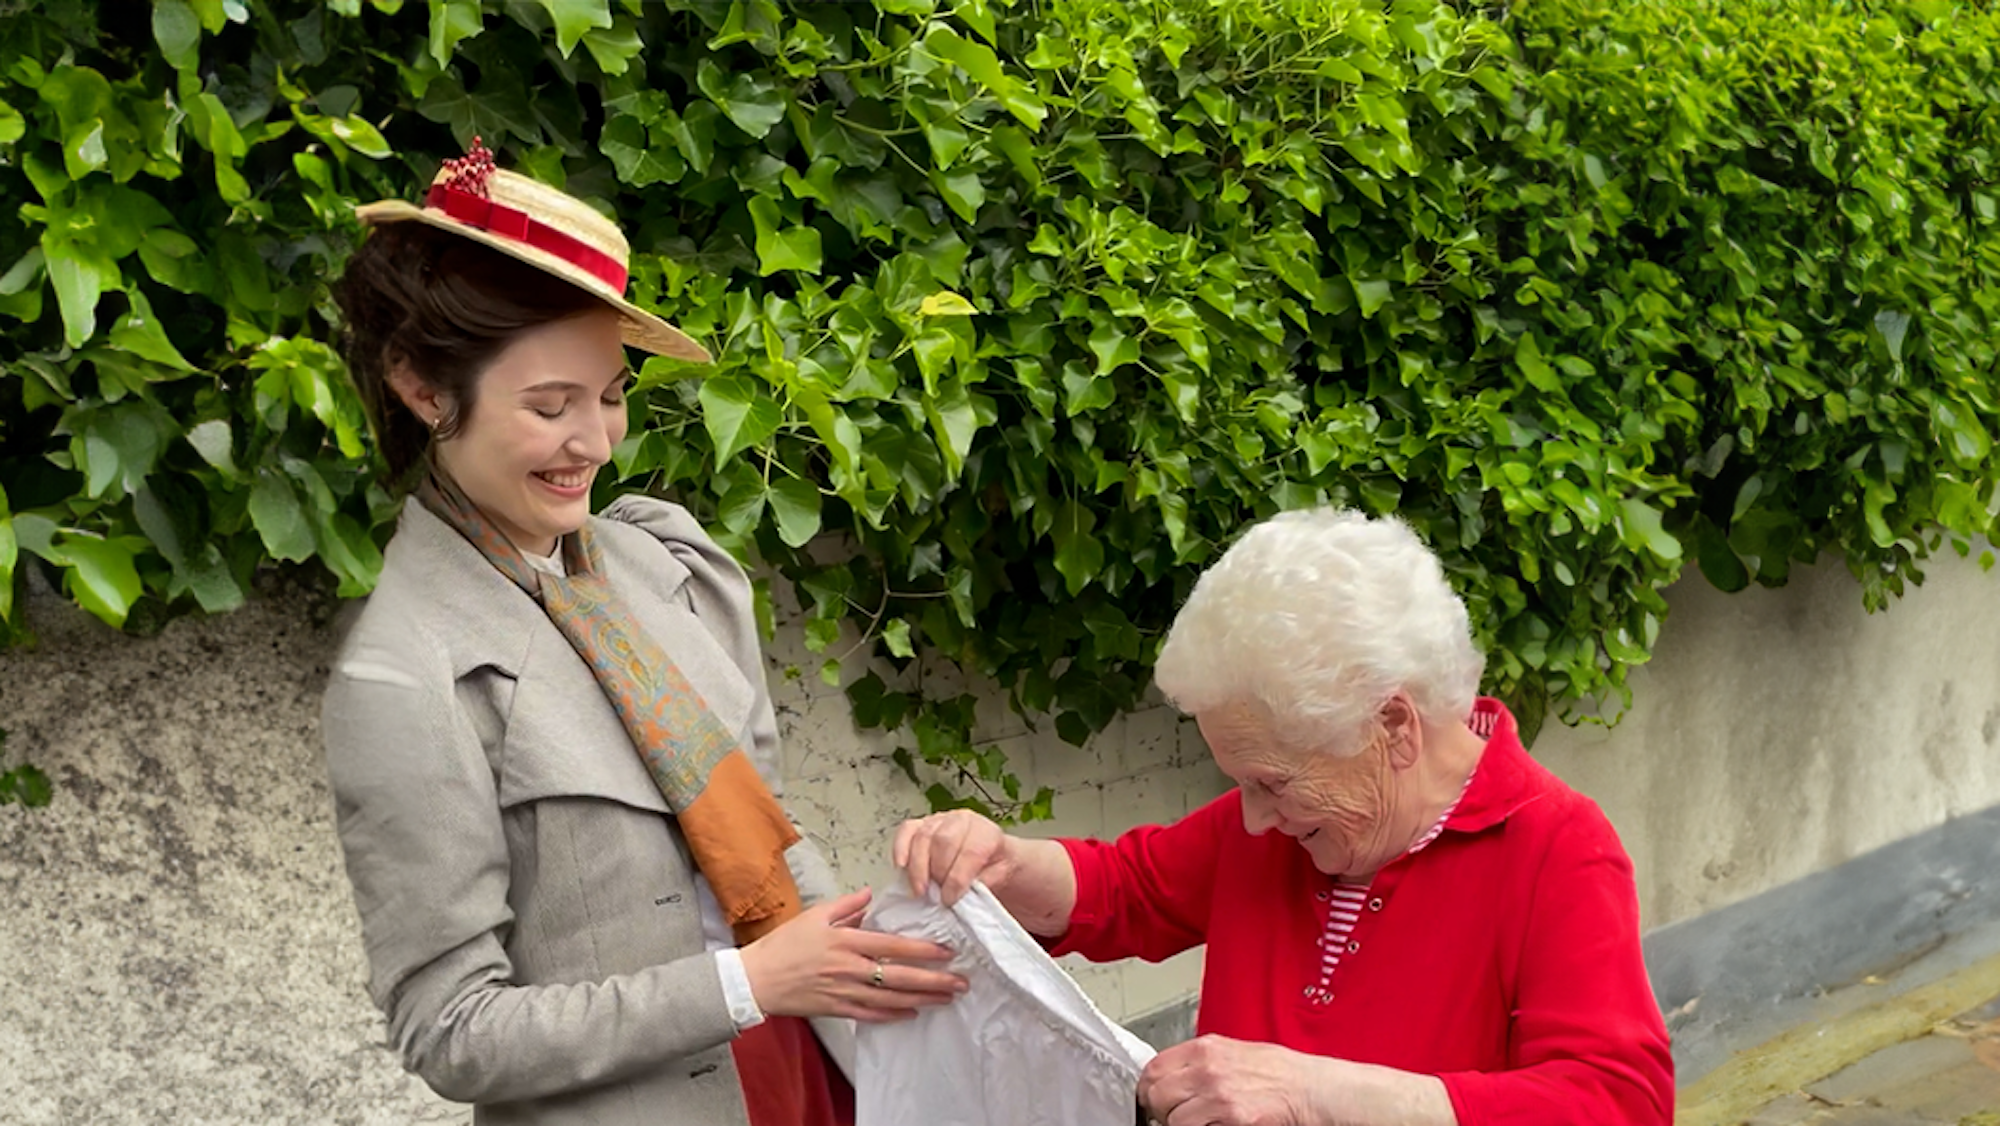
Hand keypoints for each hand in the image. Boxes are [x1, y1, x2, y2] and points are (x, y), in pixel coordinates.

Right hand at [739, 888, 966, 1022]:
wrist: (755, 979)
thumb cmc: (783, 945)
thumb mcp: (814, 915)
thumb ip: (846, 905)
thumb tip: (870, 894)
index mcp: (846, 942)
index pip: (893, 946)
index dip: (923, 950)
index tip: (947, 952)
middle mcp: (849, 969)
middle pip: (900, 976)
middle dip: (934, 980)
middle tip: (960, 982)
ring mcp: (844, 992)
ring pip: (892, 999)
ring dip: (922, 999)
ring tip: (946, 998)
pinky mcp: (836, 1010)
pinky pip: (871, 1015)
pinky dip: (893, 1015)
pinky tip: (912, 1013)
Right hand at [893, 809, 1019, 904]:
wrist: (990, 857)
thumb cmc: (991, 869)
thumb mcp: (997, 879)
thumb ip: (981, 887)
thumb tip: (961, 898)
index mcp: (987, 833)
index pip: (970, 852)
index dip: (957, 879)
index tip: (949, 899)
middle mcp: (964, 820)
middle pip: (943, 840)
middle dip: (937, 872)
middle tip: (935, 895)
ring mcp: (941, 819)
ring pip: (923, 836)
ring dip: (918, 867)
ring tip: (919, 890)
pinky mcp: (922, 823)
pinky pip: (907, 830)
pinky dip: (901, 848)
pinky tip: (901, 866)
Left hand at [1138, 1036, 1325, 1125]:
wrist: (1311, 1089)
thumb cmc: (1280, 1071)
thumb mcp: (1234, 1051)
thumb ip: (1201, 1060)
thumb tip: (1173, 1075)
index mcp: (1206, 1048)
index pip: (1154, 1068)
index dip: (1149, 1087)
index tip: (1152, 1097)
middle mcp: (1208, 1069)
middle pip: (1157, 1093)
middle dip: (1160, 1109)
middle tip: (1171, 1116)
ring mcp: (1218, 1095)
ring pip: (1173, 1119)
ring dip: (1180, 1125)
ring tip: (1198, 1122)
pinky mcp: (1232, 1119)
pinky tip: (1214, 1125)